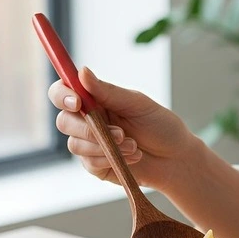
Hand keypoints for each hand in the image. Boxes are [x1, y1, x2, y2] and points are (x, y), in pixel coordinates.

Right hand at [48, 67, 197, 194]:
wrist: (175, 158)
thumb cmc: (160, 126)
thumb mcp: (138, 104)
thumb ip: (108, 91)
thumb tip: (82, 71)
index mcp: (95, 100)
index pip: (63, 92)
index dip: (62, 95)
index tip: (77, 101)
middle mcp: (88, 120)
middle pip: (64, 121)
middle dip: (88, 129)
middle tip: (118, 133)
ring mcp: (90, 144)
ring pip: (75, 144)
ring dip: (105, 146)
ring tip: (133, 145)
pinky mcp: (95, 166)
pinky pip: (89, 163)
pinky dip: (111, 160)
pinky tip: (133, 157)